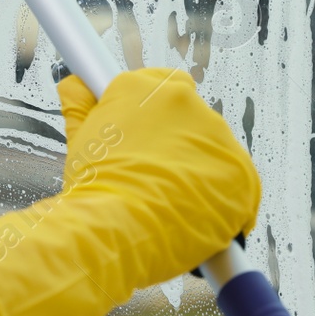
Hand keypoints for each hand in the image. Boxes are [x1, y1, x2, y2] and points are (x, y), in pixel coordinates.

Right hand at [57, 67, 259, 284]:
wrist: (115, 230)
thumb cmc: (93, 189)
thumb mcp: (79, 140)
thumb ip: (80, 105)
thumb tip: (74, 84)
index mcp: (142, 87)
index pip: (163, 85)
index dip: (159, 114)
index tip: (153, 136)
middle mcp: (183, 100)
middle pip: (191, 119)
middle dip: (179, 146)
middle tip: (157, 178)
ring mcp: (215, 134)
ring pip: (214, 151)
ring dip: (201, 172)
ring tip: (173, 204)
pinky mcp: (240, 169)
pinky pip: (238, 183)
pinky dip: (224, 201)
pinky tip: (199, 217)